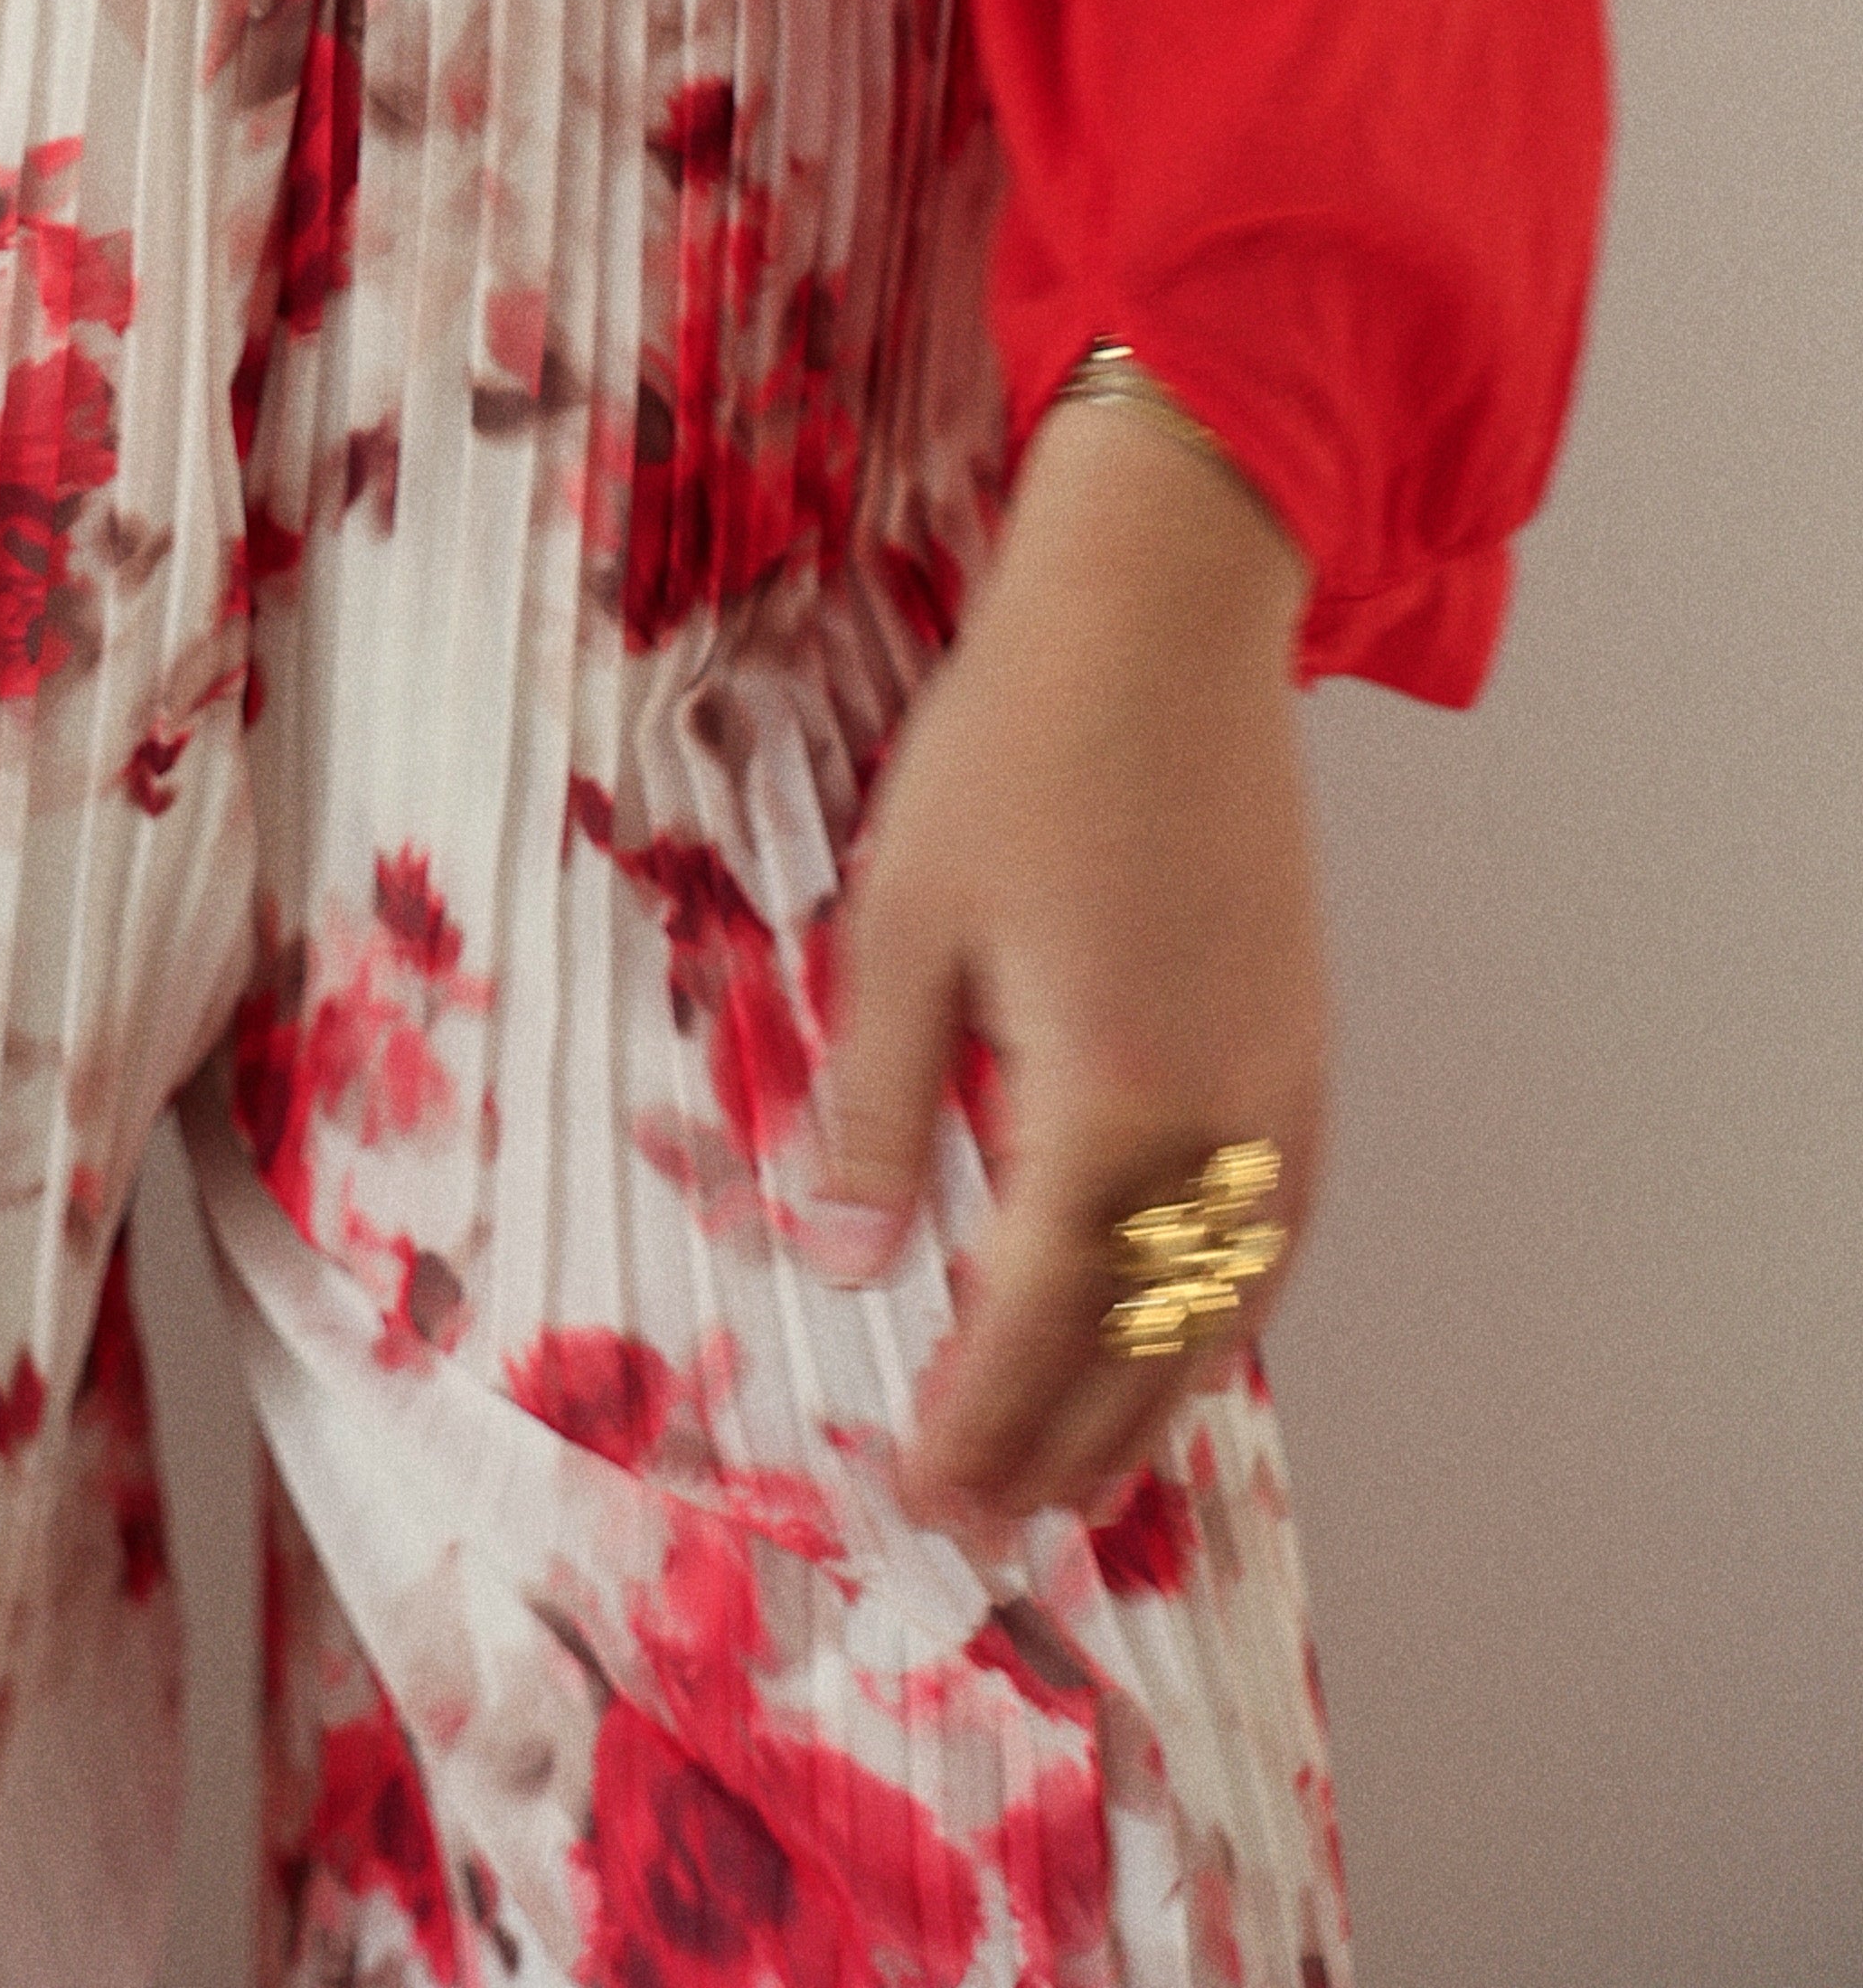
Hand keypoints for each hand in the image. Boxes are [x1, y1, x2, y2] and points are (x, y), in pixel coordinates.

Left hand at [799, 382, 1327, 1530]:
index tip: (920, 1501)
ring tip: (1074, 1476)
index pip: (1030, 1322)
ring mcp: (1280, 1090)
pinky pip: (1276, 1233)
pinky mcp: (1304, 1046)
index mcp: (1107, 1101)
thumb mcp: (898, 924)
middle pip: (1140, 1344)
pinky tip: (1174, 1336)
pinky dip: (1222, 1314)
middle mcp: (1219, 1123)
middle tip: (987, 1530)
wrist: (1162, 618)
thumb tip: (843, 1262)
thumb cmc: (1014, 746)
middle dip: (1059, 1449)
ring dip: (1148, 1403)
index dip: (974, 1424)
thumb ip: (874, 1108)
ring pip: (1224, 1307)